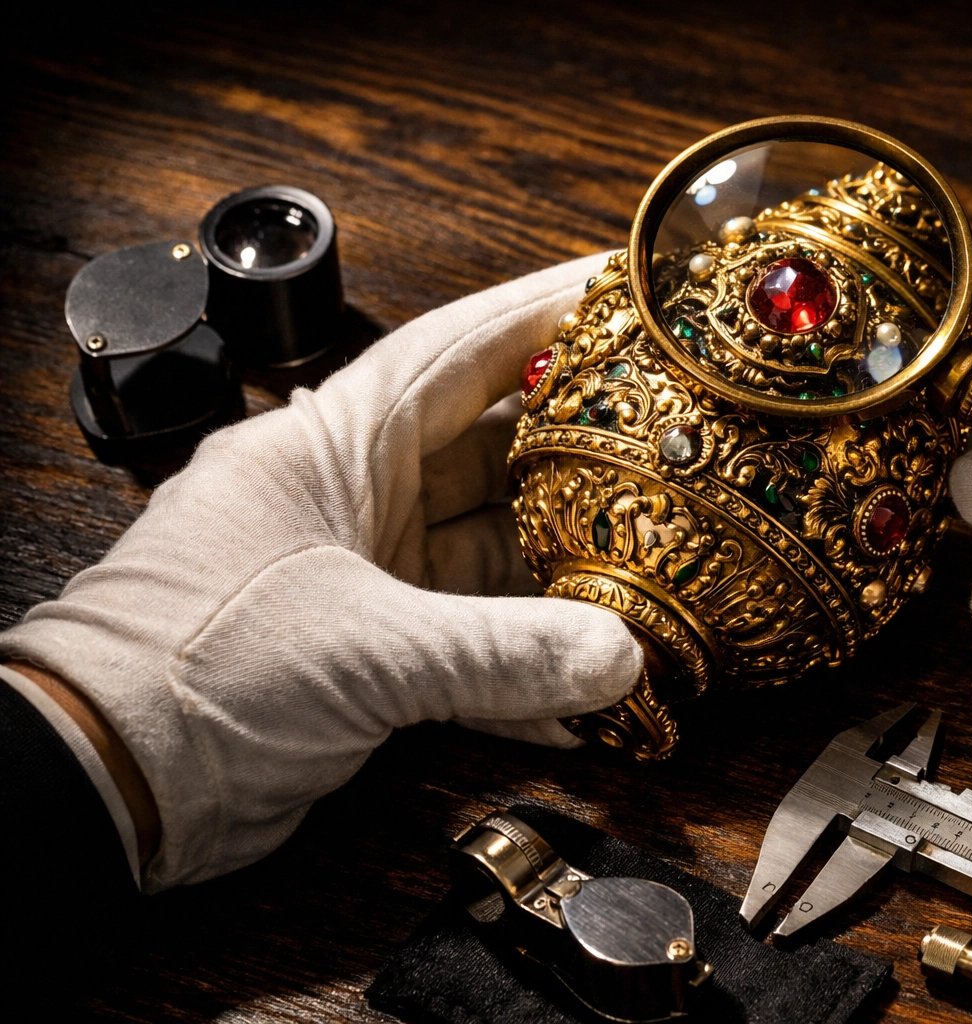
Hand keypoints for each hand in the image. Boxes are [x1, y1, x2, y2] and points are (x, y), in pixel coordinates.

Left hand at [0, 254, 641, 890]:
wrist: (103, 784)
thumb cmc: (188, 672)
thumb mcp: (364, 648)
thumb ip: (502, 652)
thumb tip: (620, 661)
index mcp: (332, 446)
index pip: (456, 350)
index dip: (542, 313)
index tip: (620, 292)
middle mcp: (352, 497)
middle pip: (490, 449)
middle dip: (579, 449)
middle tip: (671, 437)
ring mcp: (360, 574)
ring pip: (488, 551)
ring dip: (562, 572)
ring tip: (651, 566)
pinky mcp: (366, 649)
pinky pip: (468, 639)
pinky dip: (521, 664)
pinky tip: (582, 693)